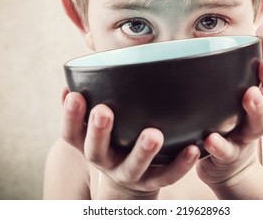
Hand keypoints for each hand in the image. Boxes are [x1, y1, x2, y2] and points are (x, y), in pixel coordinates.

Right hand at [60, 90, 199, 198]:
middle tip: (103, 111)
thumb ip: (90, 104)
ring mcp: (129, 173)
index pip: (72, 133)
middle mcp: (106, 160)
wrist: (129, 181)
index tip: (74, 95)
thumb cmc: (114, 141)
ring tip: (153, 135)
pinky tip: (192, 149)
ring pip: (133, 166)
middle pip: (97, 151)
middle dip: (98, 131)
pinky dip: (180, 164)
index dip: (69, 116)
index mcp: (89, 145)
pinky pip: (167, 175)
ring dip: (142, 151)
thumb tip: (74, 81)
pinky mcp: (152, 181)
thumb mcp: (97, 127)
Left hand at [196, 25, 262, 198]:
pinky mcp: (229, 155)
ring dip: (256, 109)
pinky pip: (227, 151)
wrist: (224, 163)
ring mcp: (245, 137)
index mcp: (259, 98)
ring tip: (250, 95)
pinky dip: (220, 145)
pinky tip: (211, 138)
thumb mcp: (228, 95)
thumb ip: (225, 71)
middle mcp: (257, 117)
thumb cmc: (225, 121)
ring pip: (258, 125)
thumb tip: (208, 34)